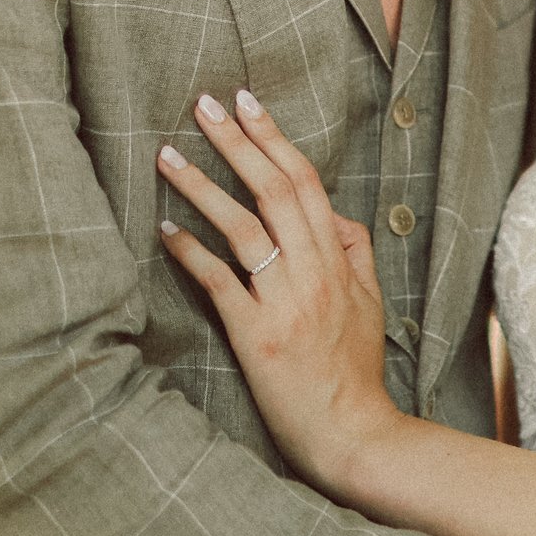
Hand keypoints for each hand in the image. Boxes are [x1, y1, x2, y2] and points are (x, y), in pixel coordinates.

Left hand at [158, 90, 396, 491]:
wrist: (352, 433)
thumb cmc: (355, 371)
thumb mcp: (371, 302)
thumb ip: (355, 253)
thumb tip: (333, 216)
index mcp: (338, 260)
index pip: (306, 182)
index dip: (275, 138)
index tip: (248, 101)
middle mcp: (314, 273)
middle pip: (275, 191)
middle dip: (237, 142)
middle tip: (203, 105)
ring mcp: (286, 303)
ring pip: (244, 228)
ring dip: (203, 186)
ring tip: (166, 154)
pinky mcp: (259, 337)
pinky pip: (221, 283)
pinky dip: (192, 252)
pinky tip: (164, 229)